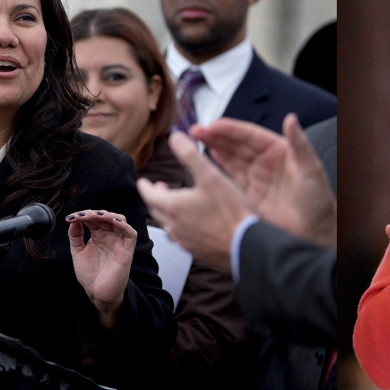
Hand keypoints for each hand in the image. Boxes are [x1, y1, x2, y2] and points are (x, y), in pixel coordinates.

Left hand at [66, 209, 136, 329]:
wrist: (97, 293)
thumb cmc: (90, 275)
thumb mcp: (78, 252)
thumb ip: (75, 236)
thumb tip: (72, 220)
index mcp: (98, 236)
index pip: (94, 219)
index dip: (83, 215)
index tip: (70, 218)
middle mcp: (110, 236)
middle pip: (106, 216)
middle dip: (93, 213)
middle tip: (81, 216)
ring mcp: (118, 242)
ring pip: (119, 220)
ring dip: (107, 215)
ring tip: (94, 216)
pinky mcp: (127, 251)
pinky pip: (130, 234)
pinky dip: (124, 226)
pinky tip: (114, 222)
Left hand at [136, 131, 253, 270]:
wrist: (246, 245)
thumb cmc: (231, 211)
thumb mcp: (211, 176)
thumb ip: (191, 155)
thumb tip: (175, 137)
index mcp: (173, 207)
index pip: (148, 195)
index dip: (145, 186)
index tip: (144, 181)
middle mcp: (174, 226)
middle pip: (156, 210)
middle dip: (155, 198)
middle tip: (160, 189)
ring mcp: (185, 241)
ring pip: (168, 225)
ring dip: (168, 213)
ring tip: (176, 204)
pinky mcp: (197, 251)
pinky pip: (181, 237)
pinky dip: (181, 226)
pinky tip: (192, 223)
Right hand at [192, 113, 335, 246]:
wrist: (315, 235)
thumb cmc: (319, 203)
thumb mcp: (311, 171)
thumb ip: (300, 144)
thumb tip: (291, 118)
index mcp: (281, 150)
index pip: (251, 135)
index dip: (230, 129)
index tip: (212, 125)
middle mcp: (267, 161)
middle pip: (237, 144)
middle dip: (216, 136)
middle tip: (196, 131)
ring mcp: (257, 178)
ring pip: (231, 158)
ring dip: (214, 148)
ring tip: (195, 140)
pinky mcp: (250, 195)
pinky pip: (231, 177)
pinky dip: (218, 167)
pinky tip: (206, 158)